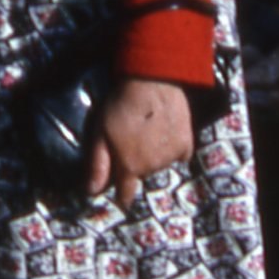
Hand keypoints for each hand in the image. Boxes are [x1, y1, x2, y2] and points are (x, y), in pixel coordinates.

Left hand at [84, 77, 197, 210]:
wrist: (152, 82)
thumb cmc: (120, 107)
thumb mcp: (100, 134)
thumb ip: (98, 165)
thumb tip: (91, 193)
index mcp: (130, 167)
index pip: (126, 195)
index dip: (123, 196)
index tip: (122, 194)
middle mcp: (152, 167)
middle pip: (142, 176)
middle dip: (136, 166)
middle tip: (131, 143)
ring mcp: (172, 156)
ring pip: (160, 165)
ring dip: (154, 156)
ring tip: (149, 133)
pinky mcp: (187, 143)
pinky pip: (179, 156)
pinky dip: (173, 149)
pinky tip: (166, 133)